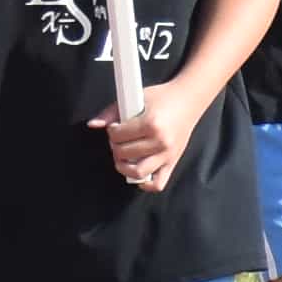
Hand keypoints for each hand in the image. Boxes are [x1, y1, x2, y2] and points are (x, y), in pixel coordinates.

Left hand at [94, 68, 207, 191]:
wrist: (188, 100)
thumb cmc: (162, 98)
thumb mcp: (136, 98)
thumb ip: (111, 112)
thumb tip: (93, 124)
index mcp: (151, 124)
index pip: (118, 136)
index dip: (111, 131)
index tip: (115, 127)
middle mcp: (160, 142)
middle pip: (124, 153)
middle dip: (115, 146)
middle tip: (119, 139)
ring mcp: (168, 155)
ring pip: (138, 173)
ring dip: (124, 166)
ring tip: (124, 156)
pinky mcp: (173, 162)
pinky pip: (157, 184)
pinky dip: (145, 183)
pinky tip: (138, 171)